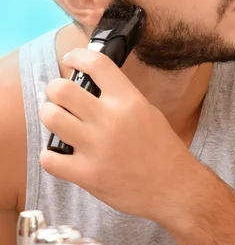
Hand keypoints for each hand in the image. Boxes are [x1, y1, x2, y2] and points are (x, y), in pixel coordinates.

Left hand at [39, 49, 201, 224]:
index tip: (70, 59)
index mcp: (128, 100)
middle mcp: (110, 119)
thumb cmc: (162, 149)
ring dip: (49, 115)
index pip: (96, 64)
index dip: (77, 56)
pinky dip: (50, 154)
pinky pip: (50, 158)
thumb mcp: (147, 111)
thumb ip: (120, 97)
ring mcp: (97, 148)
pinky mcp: (88, 175)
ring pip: (51, 117)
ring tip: (56, 119)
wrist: (174, 188)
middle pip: (62, 89)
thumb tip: (93, 84)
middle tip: (58, 95)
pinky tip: (60, 153)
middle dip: (55, 88)